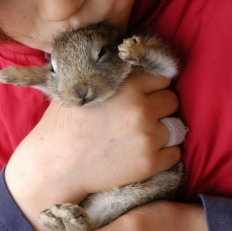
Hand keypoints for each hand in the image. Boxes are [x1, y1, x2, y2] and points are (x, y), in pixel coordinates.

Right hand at [5, 73, 180, 230]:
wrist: (55, 166)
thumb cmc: (63, 125)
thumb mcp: (82, 88)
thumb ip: (110, 76)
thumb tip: (127, 64)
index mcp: (127, 86)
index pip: (162, 79)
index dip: (152, 87)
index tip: (143, 96)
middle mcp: (141, 109)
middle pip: (172, 101)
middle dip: (159, 107)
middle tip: (141, 117)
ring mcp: (148, 138)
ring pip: (176, 127)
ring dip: (163, 131)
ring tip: (142, 136)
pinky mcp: (150, 163)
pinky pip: (175, 153)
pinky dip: (164, 153)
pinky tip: (143, 153)